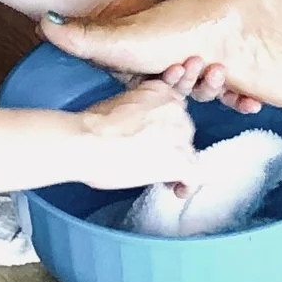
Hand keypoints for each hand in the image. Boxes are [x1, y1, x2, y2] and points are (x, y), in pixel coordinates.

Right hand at [69, 79, 198, 188]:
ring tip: (161, 178)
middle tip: (153, 161)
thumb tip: (136, 130)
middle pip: (183, 132)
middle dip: (171, 147)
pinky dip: (185, 185)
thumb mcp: (120, 103)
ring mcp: (181, 135)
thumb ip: (138, 111)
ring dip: (177, 165)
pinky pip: (193, 176)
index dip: (166, 129)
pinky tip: (176, 190)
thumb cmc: (93, 126)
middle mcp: (177, 109)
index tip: (155, 140)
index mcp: (161, 91)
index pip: (174, 112)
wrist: (88, 141)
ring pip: (188, 153)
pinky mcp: (180, 161)